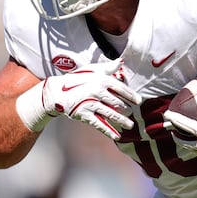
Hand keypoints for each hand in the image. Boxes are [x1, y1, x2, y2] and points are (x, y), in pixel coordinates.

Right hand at [18, 58, 141, 139]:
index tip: (139, 101)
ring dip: (122, 121)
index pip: (121, 88)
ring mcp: (90, 104)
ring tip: (130, 125)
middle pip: (117, 103)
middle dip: (126, 109)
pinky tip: (117, 136)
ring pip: (111, 114)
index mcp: (101, 80)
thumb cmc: (78, 79)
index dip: (131, 95)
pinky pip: (99, 124)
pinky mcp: (84, 115)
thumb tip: (121, 61)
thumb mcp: (92, 70)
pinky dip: (109, 131)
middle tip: (131, 113)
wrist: (57, 92)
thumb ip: (108, 67)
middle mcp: (97, 91)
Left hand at [163, 79, 196, 160]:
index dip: (175, 120)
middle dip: (175, 133)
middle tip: (167, 126)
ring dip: (183, 142)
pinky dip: (194, 148)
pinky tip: (194, 145)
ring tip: (177, 136)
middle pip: (184, 140)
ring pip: (192, 148)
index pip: (187, 126)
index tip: (167, 115)